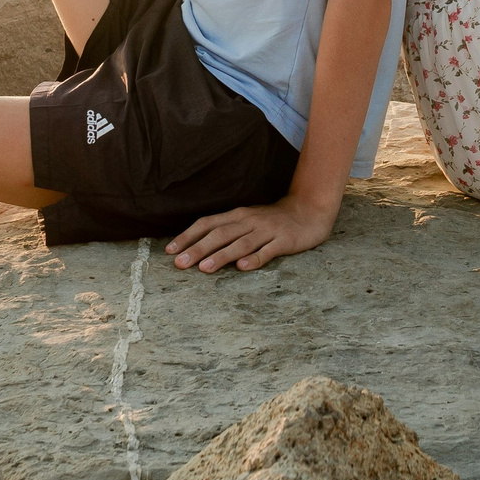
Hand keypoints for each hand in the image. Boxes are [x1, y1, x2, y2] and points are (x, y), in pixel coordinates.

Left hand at [166, 192, 338, 271]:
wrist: (309, 211)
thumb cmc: (272, 220)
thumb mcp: (247, 220)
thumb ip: (227, 230)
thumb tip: (197, 246)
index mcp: (237, 215)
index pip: (207, 224)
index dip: (188, 236)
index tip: (169, 251)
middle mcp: (249, 221)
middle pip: (219, 234)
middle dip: (197, 249)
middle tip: (179, 263)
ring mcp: (267, 230)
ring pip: (240, 243)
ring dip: (221, 256)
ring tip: (204, 268)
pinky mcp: (284, 241)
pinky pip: (268, 251)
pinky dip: (255, 259)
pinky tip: (243, 267)